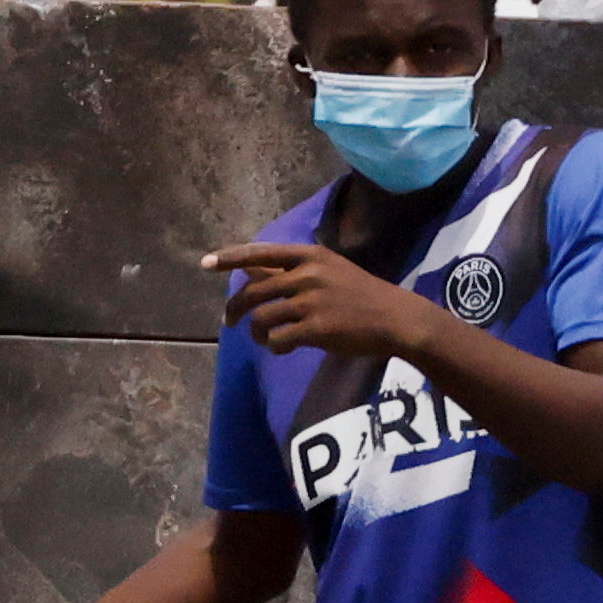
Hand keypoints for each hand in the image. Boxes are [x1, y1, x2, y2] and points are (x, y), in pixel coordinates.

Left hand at [204, 238, 429, 363]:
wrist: (396, 318)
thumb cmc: (362, 295)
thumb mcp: (328, 272)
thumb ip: (292, 272)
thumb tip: (253, 272)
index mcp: (310, 256)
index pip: (261, 253)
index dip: (231, 258)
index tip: (206, 263)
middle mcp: (308, 275)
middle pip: (254, 291)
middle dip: (235, 308)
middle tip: (229, 321)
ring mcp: (312, 302)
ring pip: (262, 317)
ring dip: (255, 332)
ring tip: (262, 339)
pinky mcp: (316, 329)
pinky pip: (278, 339)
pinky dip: (273, 347)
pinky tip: (282, 349)